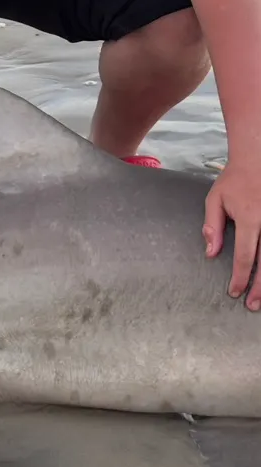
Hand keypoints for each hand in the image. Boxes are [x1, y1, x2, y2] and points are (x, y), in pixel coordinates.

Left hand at [204, 158, 260, 307]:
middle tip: (251, 305)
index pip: (245, 256)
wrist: (258, 161)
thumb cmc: (235, 181)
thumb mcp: (215, 200)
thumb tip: (210, 253)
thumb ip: (212, 226)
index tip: (234, 291)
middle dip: (259, 288)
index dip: (240, 277)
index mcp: (251, 219)